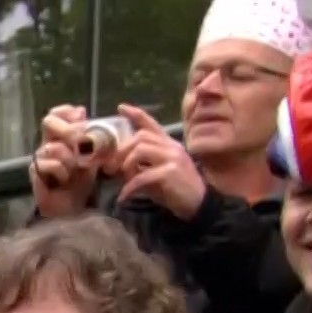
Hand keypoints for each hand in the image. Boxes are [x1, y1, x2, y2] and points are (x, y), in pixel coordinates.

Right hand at [29, 104, 97, 217]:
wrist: (71, 207)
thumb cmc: (80, 181)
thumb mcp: (91, 155)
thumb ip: (88, 134)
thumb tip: (82, 110)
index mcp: (60, 137)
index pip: (56, 114)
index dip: (66, 112)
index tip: (80, 118)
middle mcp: (47, 143)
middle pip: (48, 121)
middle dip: (68, 130)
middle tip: (81, 142)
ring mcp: (39, 157)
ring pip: (54, 146)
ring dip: (70, 158)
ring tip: (75, 170)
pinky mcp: (35, 172)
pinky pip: (49, 164)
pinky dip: (62, 172)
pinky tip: (64, 180)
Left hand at [112, 104, 206, 220]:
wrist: (198, 205)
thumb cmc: (176, 189)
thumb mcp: (158, 172)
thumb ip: (142, 164)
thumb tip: (118, 165)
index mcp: (168, 144)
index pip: (151, 123)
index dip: (135, 114)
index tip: (121, 107)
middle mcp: (171, 147)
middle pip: (140, 137)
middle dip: (122, 151)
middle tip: (113, 168)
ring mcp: (173, 158)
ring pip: (140, 150)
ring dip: (127, 166)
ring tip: (125, 181)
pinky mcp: (170, 173)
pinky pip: (142, 176)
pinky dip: (129, 187)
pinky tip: (124, 197)